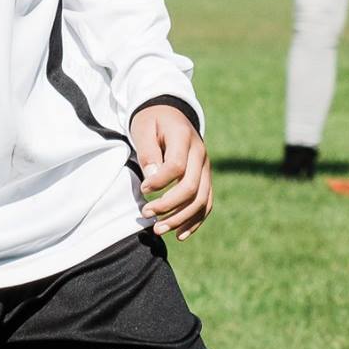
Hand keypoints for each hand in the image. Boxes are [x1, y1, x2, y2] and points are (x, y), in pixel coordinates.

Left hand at [131, 104, 211, 241]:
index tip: (143, 189)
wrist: (170, 113)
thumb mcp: (143, 129)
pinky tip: (180, 235)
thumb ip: (148, 153)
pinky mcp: (205, 179)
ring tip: (158, 230)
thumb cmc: (152, 121)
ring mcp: (205, 168)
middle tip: (146, 215)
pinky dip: (195, 221)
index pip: (177, 167)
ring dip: (180, 219)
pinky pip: (206, 204)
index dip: (160, 182)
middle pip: (191, 187)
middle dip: (168, 206)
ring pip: (201, 200)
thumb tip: (153, 180)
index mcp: (184, 138)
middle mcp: (200, 154)